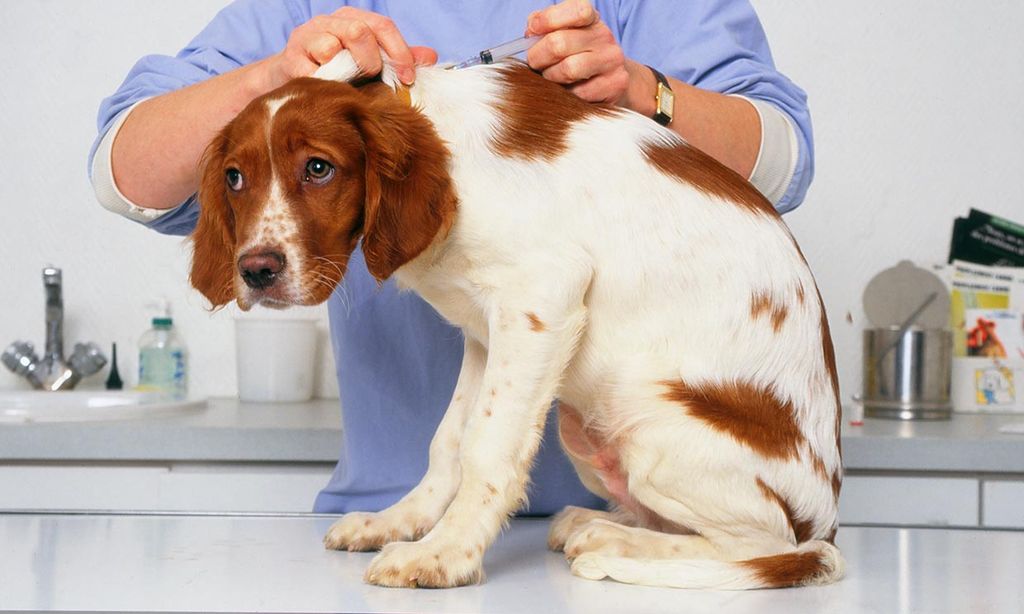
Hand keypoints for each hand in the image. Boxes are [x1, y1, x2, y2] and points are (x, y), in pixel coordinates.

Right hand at [266, 8, 436, 87]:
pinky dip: (324, 84)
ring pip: (330, 46)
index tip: (408, 78)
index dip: (399, 52)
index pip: (382, 26)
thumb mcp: (371, 62)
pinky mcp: (290, 58)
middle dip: (371, 60)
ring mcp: (307, 37)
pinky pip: (311, 71)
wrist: (292, 81)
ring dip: (344, 72)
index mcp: (352, 18)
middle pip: (358, 31)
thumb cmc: (338, 71)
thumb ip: (398, 58)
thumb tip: (431, 57)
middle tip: (371, 79)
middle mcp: (329, 22)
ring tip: (346, 84)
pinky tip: (327, 90)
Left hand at [525, 0, 638, 105]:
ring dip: (551, 77)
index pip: (574, 11)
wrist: (612, 78)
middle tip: (535, 64)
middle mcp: (604, 36)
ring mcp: (611, 60)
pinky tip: (568, 91)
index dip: (546, 20)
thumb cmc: (578, 54)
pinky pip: (578, 93)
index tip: (532, 32)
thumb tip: (530, 34)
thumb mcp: (563, 34)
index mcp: (591, 18)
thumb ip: (542, 28)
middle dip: (537, 57)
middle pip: (559, 44)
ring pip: (569, 70)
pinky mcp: (615, 85)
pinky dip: (566, 95)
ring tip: (550, 77)